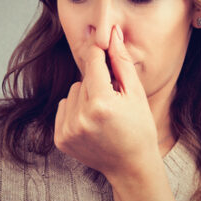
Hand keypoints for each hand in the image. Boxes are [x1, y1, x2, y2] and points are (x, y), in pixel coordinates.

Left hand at [54, 25, 159, 181]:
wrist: (131, 166)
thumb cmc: (139, 128)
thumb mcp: (136, 93)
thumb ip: (121, 61)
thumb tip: (112, 33)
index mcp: (101, 104)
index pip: (93, 62)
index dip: (100, 52)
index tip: (103, 43)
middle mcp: (80, 117)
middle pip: (83, 78)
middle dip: (98, 83)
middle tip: (114, 101)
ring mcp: (68, 130)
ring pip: (72, 92)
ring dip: (86, 97)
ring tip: (103, 114)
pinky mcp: (60, 139)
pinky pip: (64, 107)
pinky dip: (75, 111)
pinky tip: (91, 124)